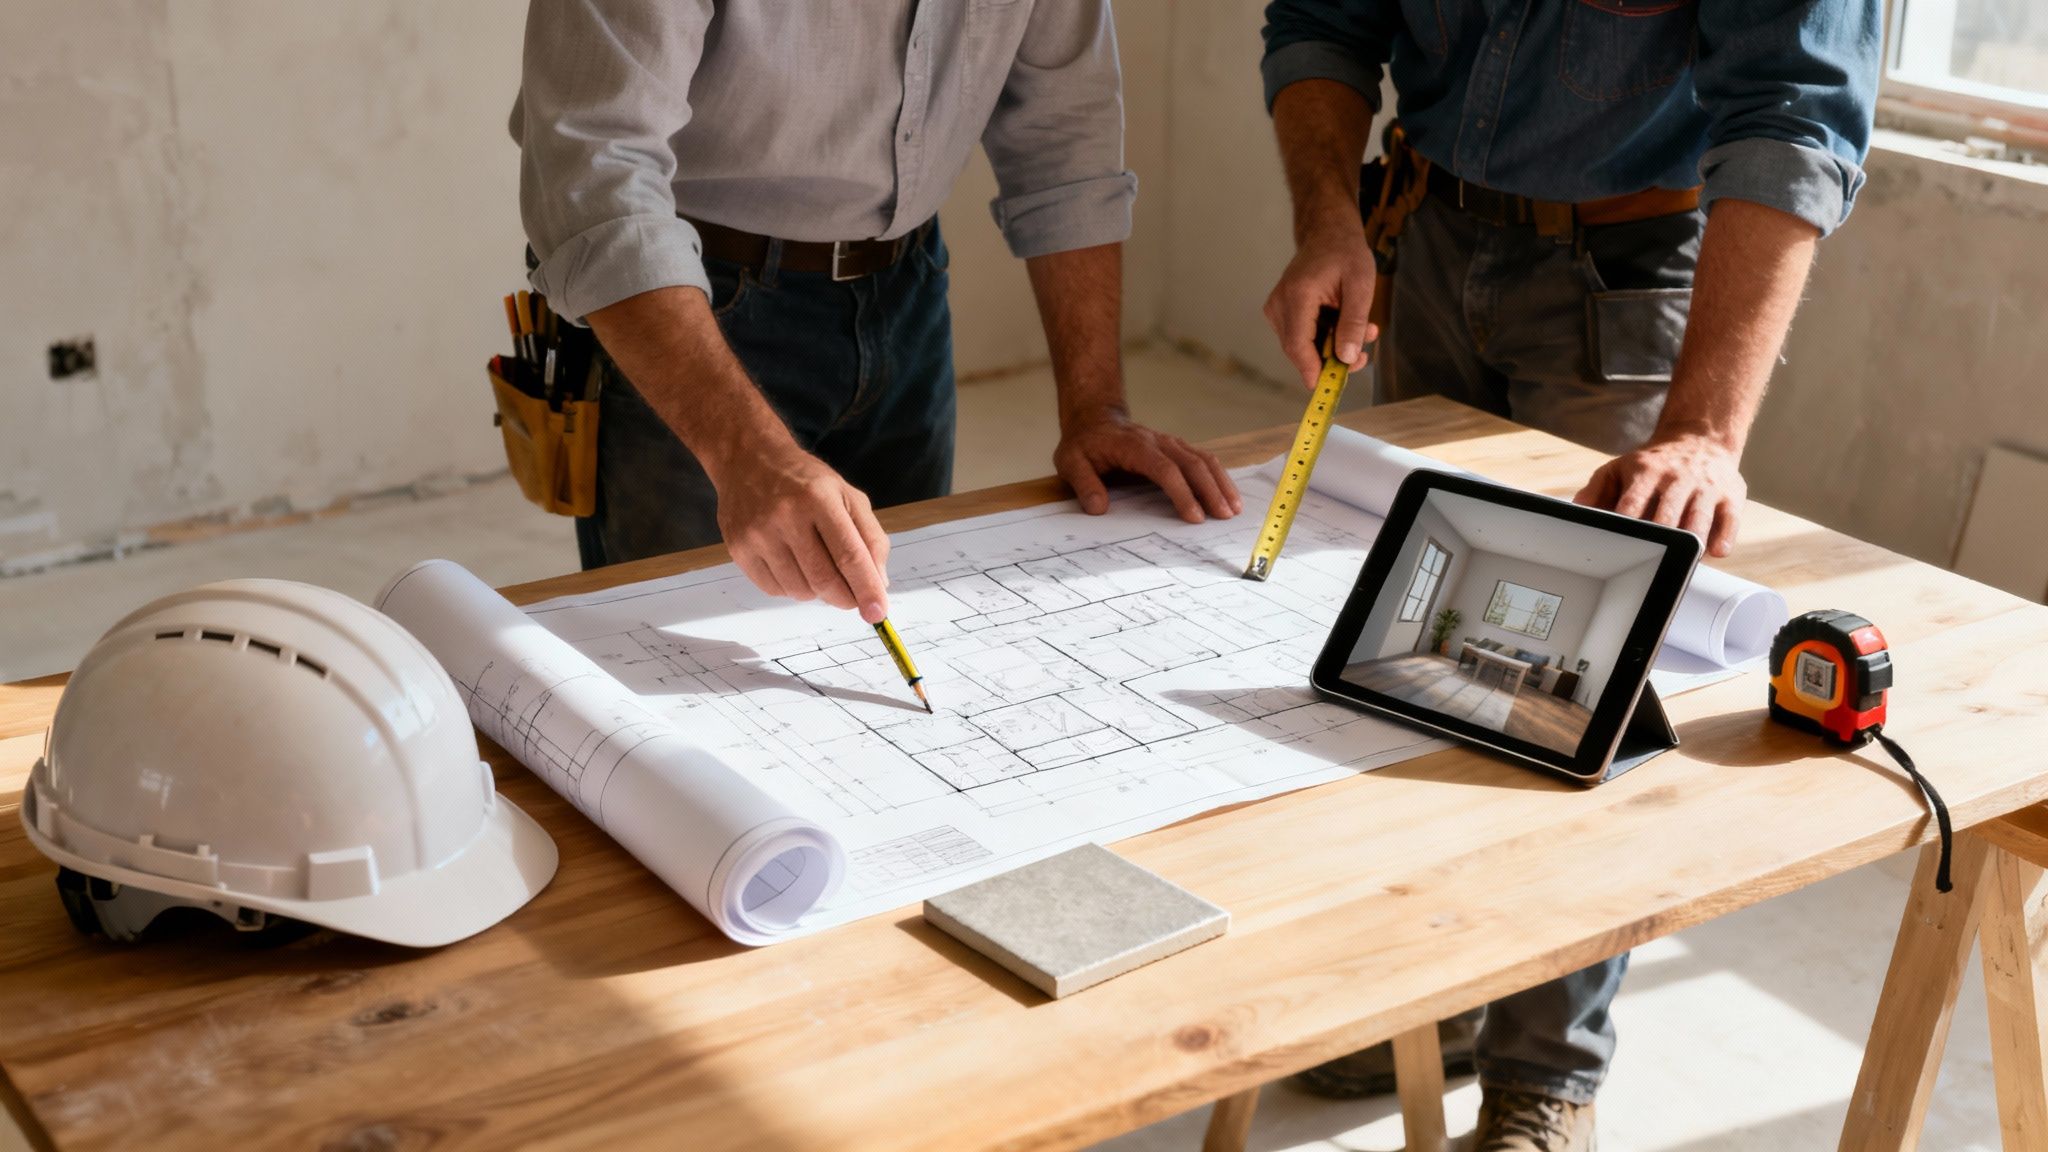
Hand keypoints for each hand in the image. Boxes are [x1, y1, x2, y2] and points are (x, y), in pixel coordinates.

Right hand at [715, 445, 891, 621]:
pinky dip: (791, 588)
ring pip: (800, 590)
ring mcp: (758, 533)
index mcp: (819, 498)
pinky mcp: (739, 549)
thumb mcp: (847, 495)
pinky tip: (793, 564)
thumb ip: (870, 537)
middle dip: (846, 597)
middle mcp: (786, 515)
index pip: (849, 554)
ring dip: (817, 591)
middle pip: (824, 579)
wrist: (748, 460)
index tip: (878, 613)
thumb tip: (880, 582)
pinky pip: (774, 590)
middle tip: (853, 597)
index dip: (866, 588)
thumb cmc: (805, 482)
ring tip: (817, 566)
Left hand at [1054, 408, 1241, 522]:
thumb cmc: (1084, 445)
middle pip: (1192, 464)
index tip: (1194, 516)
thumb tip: (1098, 507)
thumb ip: (1084, 484)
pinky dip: (1219, 476)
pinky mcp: (1177, 448)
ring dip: (1221, 483)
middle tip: (1223, 517)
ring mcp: (1171, 443)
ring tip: (1234, 509)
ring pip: (1204, 459)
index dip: (1181, 492)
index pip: (1165, 469)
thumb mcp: (1071, 462)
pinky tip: (1228, 495)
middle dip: (1211, 490)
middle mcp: (1158, 442)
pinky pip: (1204, 459)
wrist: (1094, 420)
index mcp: (1135, 447)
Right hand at [1263, 219, 1377, 389]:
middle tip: (1362, 357)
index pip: (1298, 345)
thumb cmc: (1345, 253)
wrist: (1327, 233)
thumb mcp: (1360, 285)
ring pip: (1301, 346)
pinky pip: (1301, 337)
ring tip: (1363, 333)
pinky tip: (1345, 327)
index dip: (1312, 370)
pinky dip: (1324, 339)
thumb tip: (1346, 358)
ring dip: (1331, 348)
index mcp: (1297, 295)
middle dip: (1330, 360)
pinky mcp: (1281, 312)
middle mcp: (1280, 304)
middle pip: (1299, 349)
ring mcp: (1277, 309)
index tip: (1328, 388)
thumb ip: (1353, 323)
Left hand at [1574, 433, 1746, 556]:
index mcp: (1646, 474)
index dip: (1626, 524)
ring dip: (1690, 542)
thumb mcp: (1620, 469)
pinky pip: (1730, 518)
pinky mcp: (1731, 495)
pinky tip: (1716, 552)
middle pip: (1667, 515)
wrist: (1700, 439)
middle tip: (1649, 559)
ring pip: (1699, 518)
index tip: (1619, 544)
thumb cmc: (1654, 464)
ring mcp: (1706, 488)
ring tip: (1682, 561)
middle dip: (1659, 536)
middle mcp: (1677, 479)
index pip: (1633, 503)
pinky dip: (1723, 536)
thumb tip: (1576, 512)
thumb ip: (1596, 490)